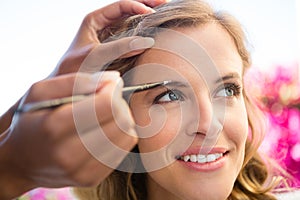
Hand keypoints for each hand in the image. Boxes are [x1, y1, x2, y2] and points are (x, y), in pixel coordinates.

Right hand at [0, 72, 136, 198]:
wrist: (22, 162)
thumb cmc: (32, 120)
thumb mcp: (40, 91)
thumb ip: (75, 81)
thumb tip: (113, 79)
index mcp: (54, 127)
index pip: (107, 105)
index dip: (113, 89)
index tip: (109, 84)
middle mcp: (69, 153)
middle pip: (121, 121)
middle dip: (119, 103)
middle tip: (107, 99)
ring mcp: (82, 171)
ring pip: (127, 136)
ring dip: (123, 119)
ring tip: (106, 114)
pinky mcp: (92, 179)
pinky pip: (123, 150)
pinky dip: (120, 135)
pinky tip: (105, 130)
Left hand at [51, 0, 168, 75]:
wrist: (68, 86)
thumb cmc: (74, 69)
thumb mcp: (95, 56)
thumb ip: (118, 48)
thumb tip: (146, 41)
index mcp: (94, 20)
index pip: (120, 6)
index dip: (138, 5)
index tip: (152, 13)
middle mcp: (102, 24)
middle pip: (128, 9)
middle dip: (147, 4)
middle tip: (165, 3)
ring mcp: (109, 35)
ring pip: (131, 20)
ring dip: (147, 16)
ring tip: (163, 14)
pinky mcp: (114, 46)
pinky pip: (131, 35)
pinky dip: (143, 31)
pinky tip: (153, 30)